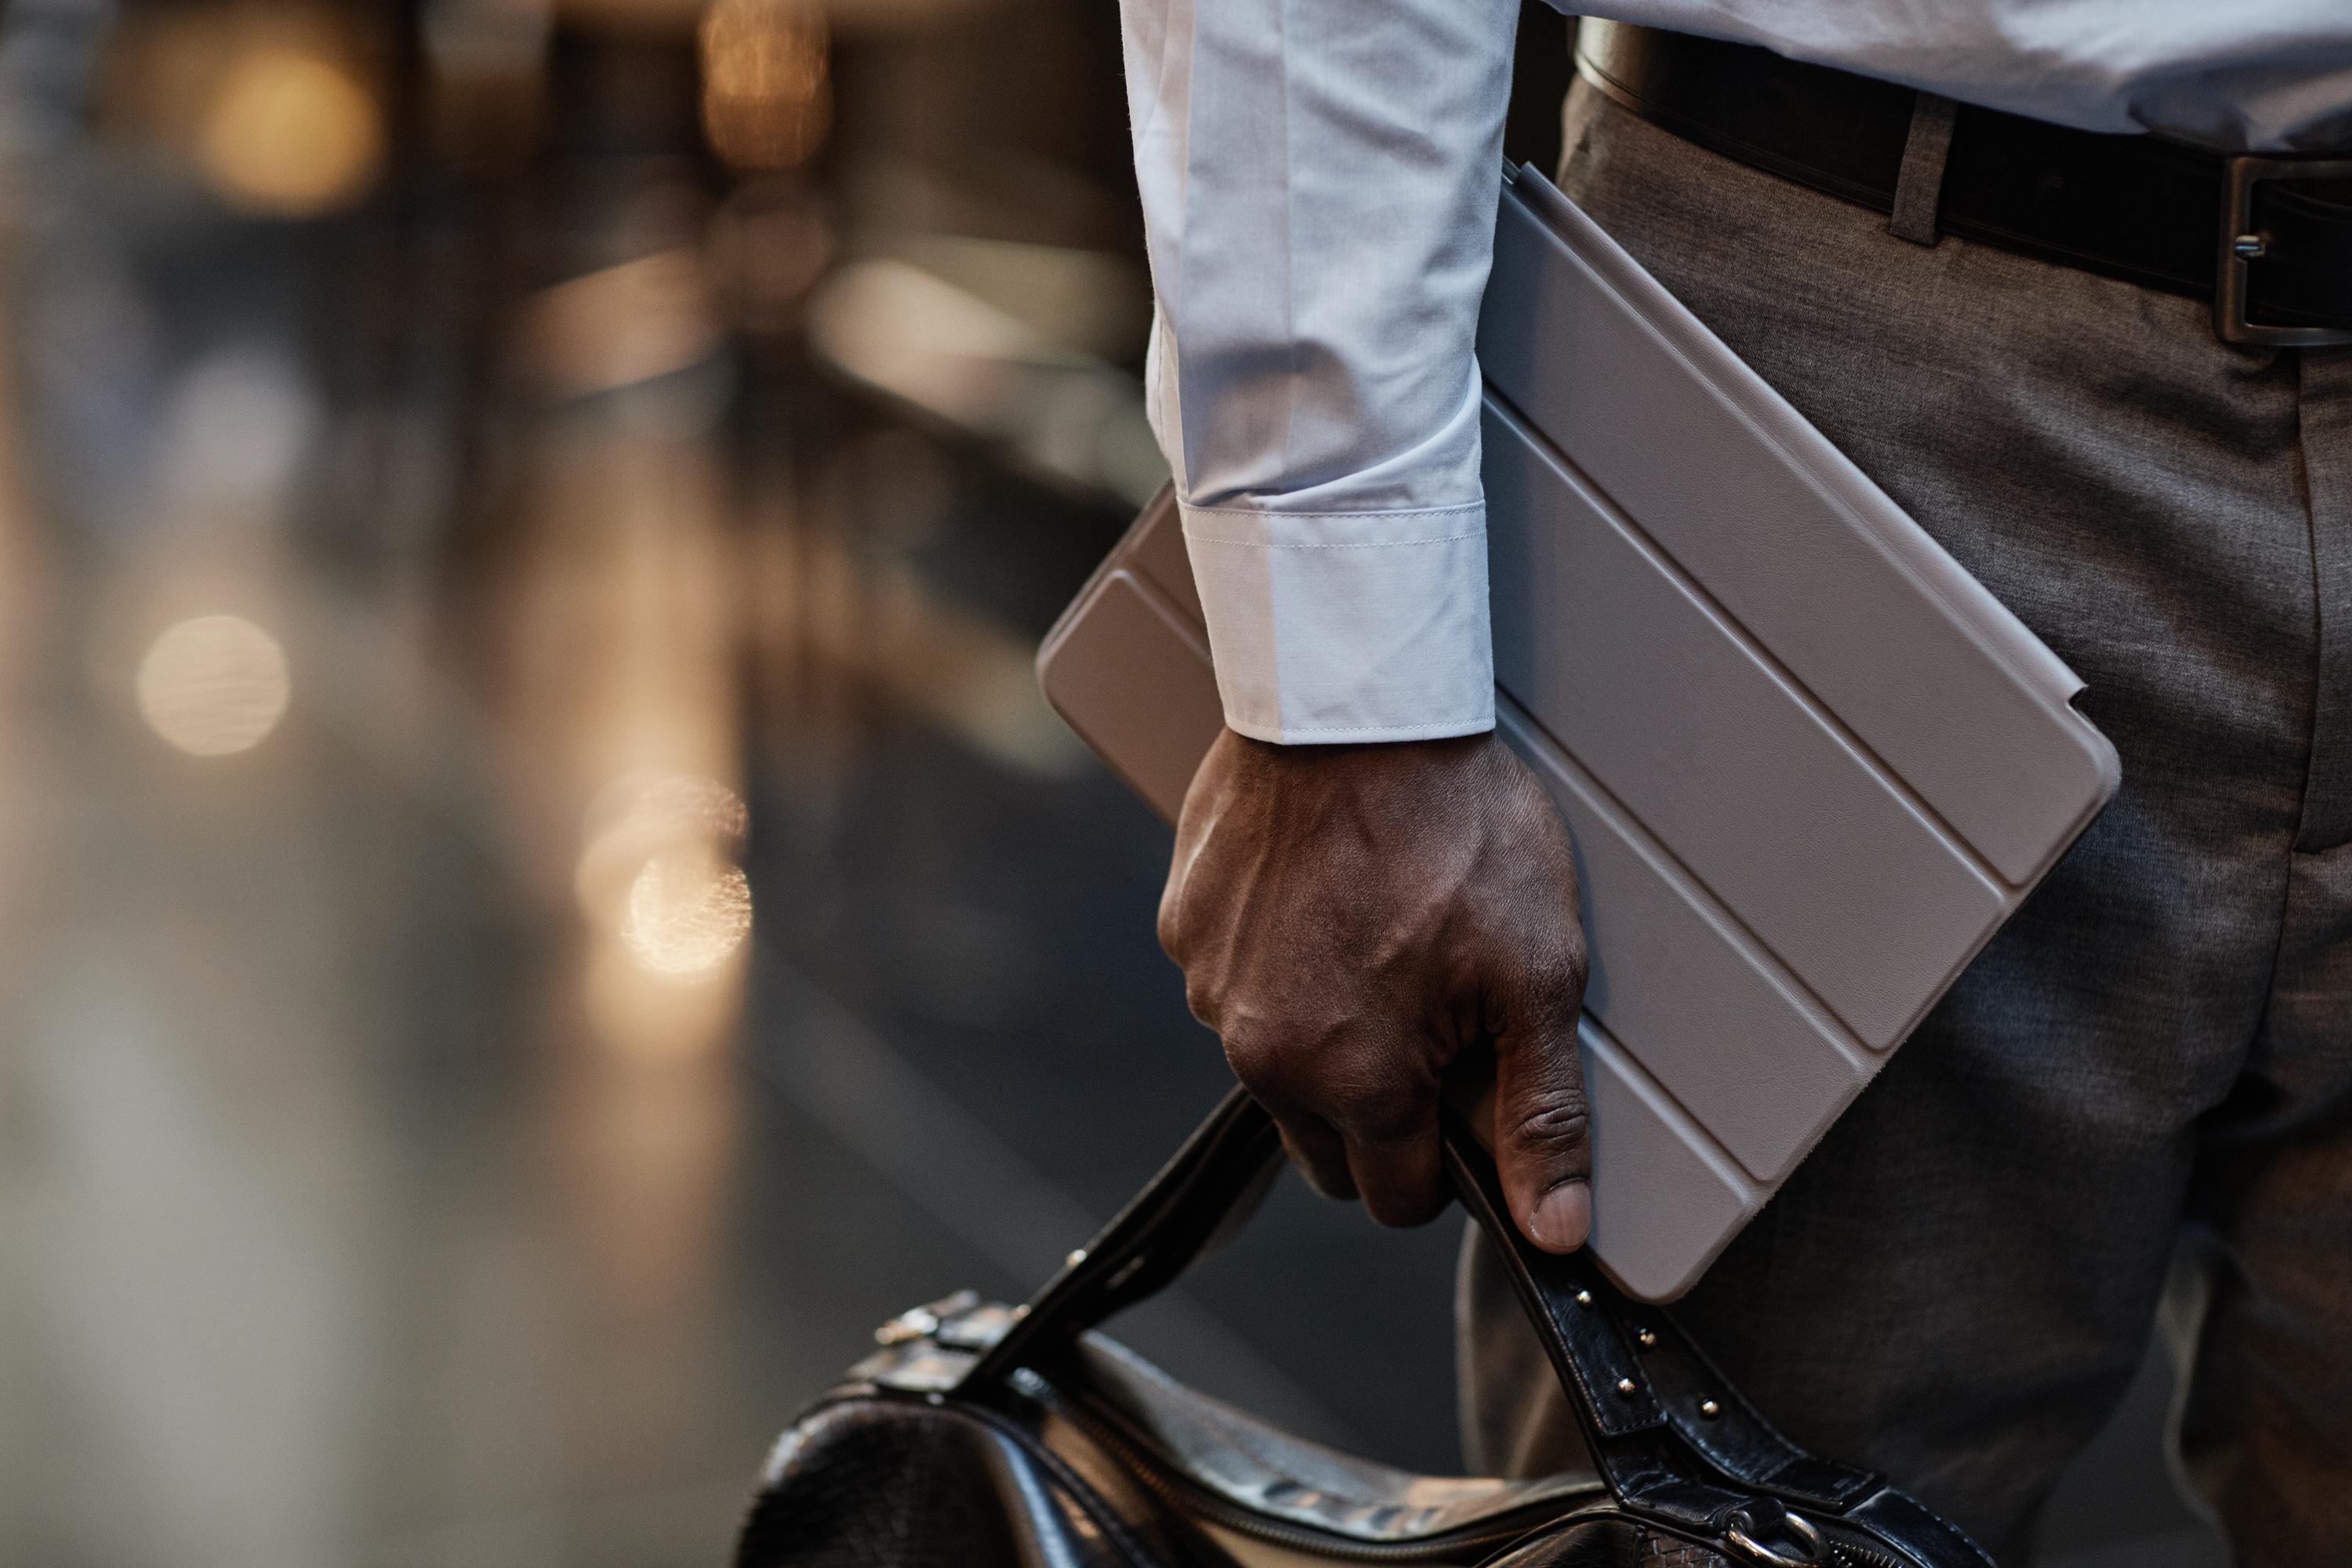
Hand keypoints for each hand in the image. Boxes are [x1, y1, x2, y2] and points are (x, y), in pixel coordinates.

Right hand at [1158, 728, 1592, 1251]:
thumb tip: (1556, 1234)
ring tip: (1380, 941)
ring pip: (1274, 1065)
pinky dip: (1275, 964)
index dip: (1446, 1167)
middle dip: (1379, 1111)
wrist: (1357, 702)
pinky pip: (1232, 983)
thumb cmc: (1457, 827)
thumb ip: (1542, 1114)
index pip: (1396, 1199)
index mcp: (1354, 1083)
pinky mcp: (1184, 927)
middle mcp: (1263, 1056)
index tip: (1468, 1104)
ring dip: (1322, 1035)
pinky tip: (1326, 899)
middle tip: (1432, 1021)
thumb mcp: (1537, 975)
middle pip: (1327, 1147)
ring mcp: (1212, 990)